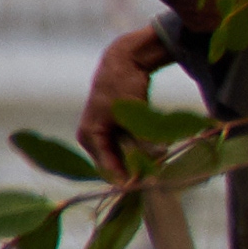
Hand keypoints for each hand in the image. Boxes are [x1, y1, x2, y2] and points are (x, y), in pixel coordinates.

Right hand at [79, 22, 171, 180]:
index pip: (107, 167)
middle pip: (115, 164)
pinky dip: (141, 150)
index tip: (145, 185)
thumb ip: (142, 137)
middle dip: (135, 170)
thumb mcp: (133, 114)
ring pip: (124, 157)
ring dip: (140, 160)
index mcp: (89, 136)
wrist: (124, 63)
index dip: (127, 177)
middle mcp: (92, 139)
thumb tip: (154, 157)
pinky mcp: (113, 130)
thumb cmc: (124, 86)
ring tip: (158, 161)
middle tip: (157, 176)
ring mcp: (102, 135)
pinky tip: (156, 150)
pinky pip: (128, 148)